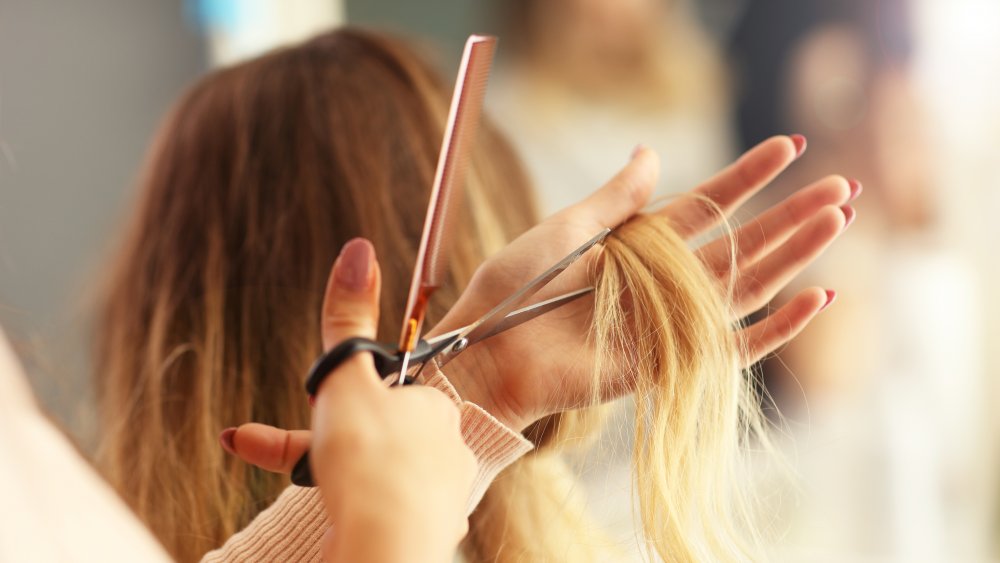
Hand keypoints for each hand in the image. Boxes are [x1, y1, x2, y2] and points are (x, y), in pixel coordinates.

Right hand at [305, 239, 475, 562]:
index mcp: (434, 406)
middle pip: (381, 437)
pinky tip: (349, 521)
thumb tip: (359, 249)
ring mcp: (446, 493)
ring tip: (326, 493)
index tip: (325, 420)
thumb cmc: (369, 461)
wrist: (386, 546)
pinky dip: (362, 514)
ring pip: (384, 478)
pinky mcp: (433, 533)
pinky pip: (390, 515)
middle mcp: (450, 446)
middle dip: (334, 445)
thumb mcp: (346, 382)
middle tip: (300, 456)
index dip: (346, 403)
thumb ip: (348, 318)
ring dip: (344, 480)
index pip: (387, 392)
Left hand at [435, 136, 856, 430]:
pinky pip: (734, 346)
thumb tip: (652, 151)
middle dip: (791, 214)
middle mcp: (662, 280)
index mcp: (639, 243)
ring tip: (839, 219)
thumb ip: (615, 197)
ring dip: (795, 254)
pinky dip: (776, 327)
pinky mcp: (669, 363)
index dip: (748, 176)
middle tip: (842, 184)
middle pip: (742, 243)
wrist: (488, 349)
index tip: (787, 146)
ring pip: (747, 285)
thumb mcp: (564, 228)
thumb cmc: (514, 286)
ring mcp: (669, 321)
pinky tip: (816, 297)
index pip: (707, 204)